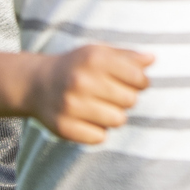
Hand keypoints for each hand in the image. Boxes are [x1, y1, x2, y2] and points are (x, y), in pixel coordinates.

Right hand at [26, 44, 153, 143]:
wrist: (36, 84)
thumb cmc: (77, 67)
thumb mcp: (99, 52)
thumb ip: (128, 56)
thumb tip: (153, 60)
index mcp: (94, 58)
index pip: (139, 78)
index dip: (140, 82)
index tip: (132, 82)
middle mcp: (81, 81)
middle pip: (130, 101)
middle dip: (126, 98)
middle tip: (111, 95)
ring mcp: (70, 105)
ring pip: (118, 120)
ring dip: (114, 116)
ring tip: (100, 107)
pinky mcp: (63, 127)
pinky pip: (100, 137)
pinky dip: (98, 131)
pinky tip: (87, 119)